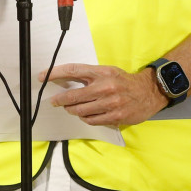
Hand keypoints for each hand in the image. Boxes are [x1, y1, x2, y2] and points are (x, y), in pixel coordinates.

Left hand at [42, 63, 165, 127]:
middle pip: (73, 95)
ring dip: (72, 110)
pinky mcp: (114, 116)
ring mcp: (110, 103)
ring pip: (80, 110)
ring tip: (71, 108)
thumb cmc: (124, 81)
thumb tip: (66, 82)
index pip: (73, 71)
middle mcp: (105, 87)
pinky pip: (91, 120)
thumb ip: (89, 76)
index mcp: (102, 72)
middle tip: (54, 101)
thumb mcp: (108, 72)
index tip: (43, 77)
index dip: (55, 74)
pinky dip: (85, 118)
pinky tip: (85, 114)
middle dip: (60, 100)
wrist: (148, 92)